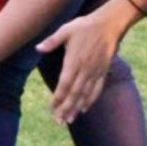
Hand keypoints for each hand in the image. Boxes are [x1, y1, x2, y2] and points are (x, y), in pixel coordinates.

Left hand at [36, 8, 125, 124]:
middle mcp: (85, 70)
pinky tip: (84, 109)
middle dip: (66, 109)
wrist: (108, 24)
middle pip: (74, 94)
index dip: (58, 98)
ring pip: (85, 94)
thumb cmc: (84, 26)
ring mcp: (95, 72)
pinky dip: (90, 100)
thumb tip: (38, 48)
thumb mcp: (65, 30)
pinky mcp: (103, 71)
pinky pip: (97, 89)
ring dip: (77, 108)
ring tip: (70, 120)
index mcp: (74, 61)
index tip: (52, 109)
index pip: (64, 85)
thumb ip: (51, 41)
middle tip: (59, 121)